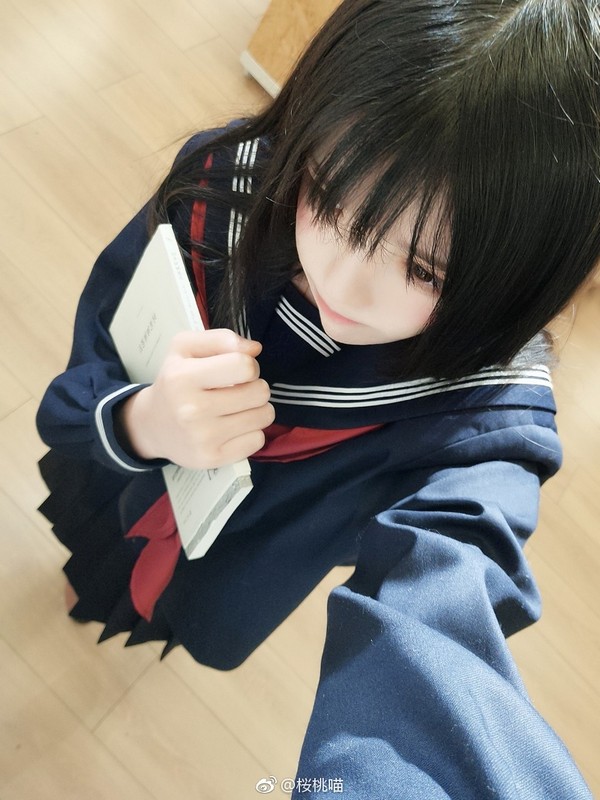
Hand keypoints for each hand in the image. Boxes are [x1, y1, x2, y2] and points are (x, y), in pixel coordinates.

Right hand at [119, 329, 274, 467]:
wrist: (151, 425)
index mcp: (183, 377)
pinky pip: (257, 440)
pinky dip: (250, 432)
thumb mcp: (185, 348)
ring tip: (237, 408)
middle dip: (255, 387)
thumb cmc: (174, 381)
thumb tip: (255, 349)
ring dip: (257, 409)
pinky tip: (233, 427)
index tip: (238, 371)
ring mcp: (203, 438)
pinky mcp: (213, 459)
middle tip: (238, 391)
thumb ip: (221, 339)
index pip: (244, 366)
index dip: (249, 365)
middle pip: (259, 392)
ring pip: (264, 416)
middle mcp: (191, 410)